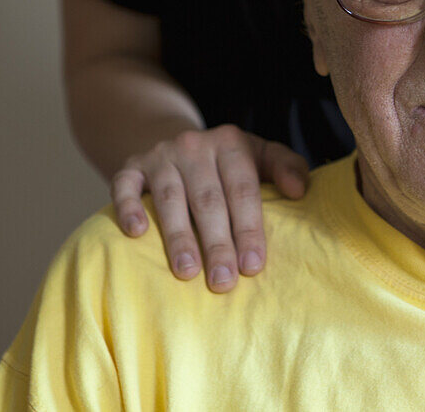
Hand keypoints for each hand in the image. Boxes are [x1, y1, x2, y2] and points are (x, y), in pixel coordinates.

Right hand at [110, 124, 308, 291]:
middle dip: (216, 243)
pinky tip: (137, 233)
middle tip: (223, 282)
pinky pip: (125, 185)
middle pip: (208, 199)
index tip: (253, 265)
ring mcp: (161, 155)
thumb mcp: (263, 156)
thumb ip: (288, 167)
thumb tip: (299, 191)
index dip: (248, 228)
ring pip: (169, 197)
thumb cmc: (232, 164)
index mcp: (231, 143)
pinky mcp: (131, 166)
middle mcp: (194, 145)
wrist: (183, 144)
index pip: (243, 189)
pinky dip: (128, 208)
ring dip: (178, 236)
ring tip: (187, 271)